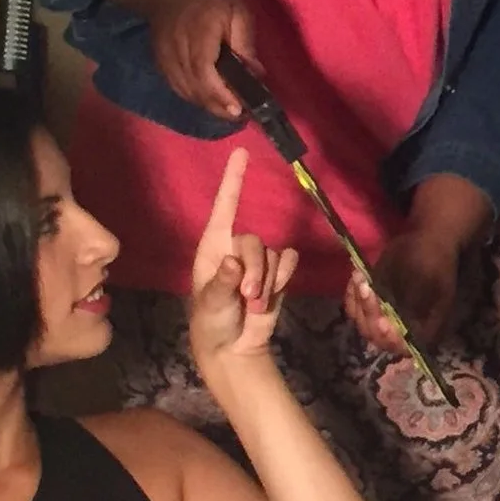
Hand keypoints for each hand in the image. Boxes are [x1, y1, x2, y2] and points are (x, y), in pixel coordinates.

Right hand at [108, 0, 258, 117]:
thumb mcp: (237, 12)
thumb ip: (245, 44)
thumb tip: (256, 74)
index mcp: (199, 34)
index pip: (205, 71)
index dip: (221, 94)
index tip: (238, 110)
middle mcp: (177, 50)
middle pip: (195, 88)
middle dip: (218, 107)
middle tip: (240, 115)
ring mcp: (165, 58)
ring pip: (185, 92)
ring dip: (207, 105)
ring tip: (229, 110)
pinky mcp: (160, 63)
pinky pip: (177, 88)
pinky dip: (195, 98)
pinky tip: (210, 100)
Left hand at [191, 149, 298, 365]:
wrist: (234, 347)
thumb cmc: (211, 322)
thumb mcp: (210, 305)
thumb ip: (221, 284)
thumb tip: (233, 262)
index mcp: (212, 248)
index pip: (224, 208)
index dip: (233, 181)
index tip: (241, 153)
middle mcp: (235, 248)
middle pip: (254, 241)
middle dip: (256, 270)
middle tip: (248, 296)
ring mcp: (258, 261)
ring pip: (273, 254)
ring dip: (268, 281)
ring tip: (254, 305)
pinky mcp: (277, 273)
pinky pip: (289, 261)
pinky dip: (283, 278)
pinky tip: (272, 296)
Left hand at [347, 175, 492, 351]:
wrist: (428, 241)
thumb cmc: (432, 256)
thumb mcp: (428, 276)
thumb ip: (414, 301)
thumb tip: (398, 321)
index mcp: (427, 328)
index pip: (406, 347)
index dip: (391, 339)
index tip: (381, 321)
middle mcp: (407, 331)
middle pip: (380, 338)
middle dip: (369, 314)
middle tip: (365, 287)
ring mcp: (389, 320)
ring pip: (364, 325)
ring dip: (357, 304)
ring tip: (359, 276)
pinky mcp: (375, 308)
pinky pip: (356, 312)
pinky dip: (351, 297)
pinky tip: (356, 277)